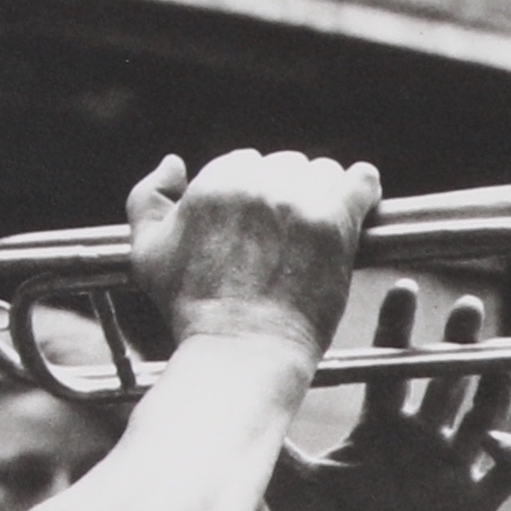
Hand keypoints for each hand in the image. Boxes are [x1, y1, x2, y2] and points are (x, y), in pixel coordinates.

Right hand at [123, 146, 381, 354]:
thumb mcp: (146, 252)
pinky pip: (362, 182)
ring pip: (324, 173)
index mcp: (213, 181)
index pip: (247, 162)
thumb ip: (147, 197)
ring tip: (320, 227)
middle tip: (290, 232)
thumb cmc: (192, 308)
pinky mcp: (334, 222)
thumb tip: (174, 161)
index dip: (256, 193)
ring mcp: (297, 201)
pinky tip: (362, 201)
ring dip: (324, 194)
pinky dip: (365, 188)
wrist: (240, 350)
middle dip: (289, 192)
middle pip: (287, 166)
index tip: (262, 224)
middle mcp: (255, 182)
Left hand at [264, 295, 510, 510]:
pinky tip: (494, 441)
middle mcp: (419, 440)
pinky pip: (507, 470)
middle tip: (467, 307)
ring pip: (485, 414)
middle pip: (446, 379)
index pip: (394, 367)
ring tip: (496, 360)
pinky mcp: (474, 504)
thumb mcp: (288, 486)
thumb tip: (220, 396)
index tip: (405, 290)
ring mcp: (449, 470)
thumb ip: (268, 440)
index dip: (400, 329)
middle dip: (459, 343)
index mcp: (380, 428)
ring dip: (495, 385)